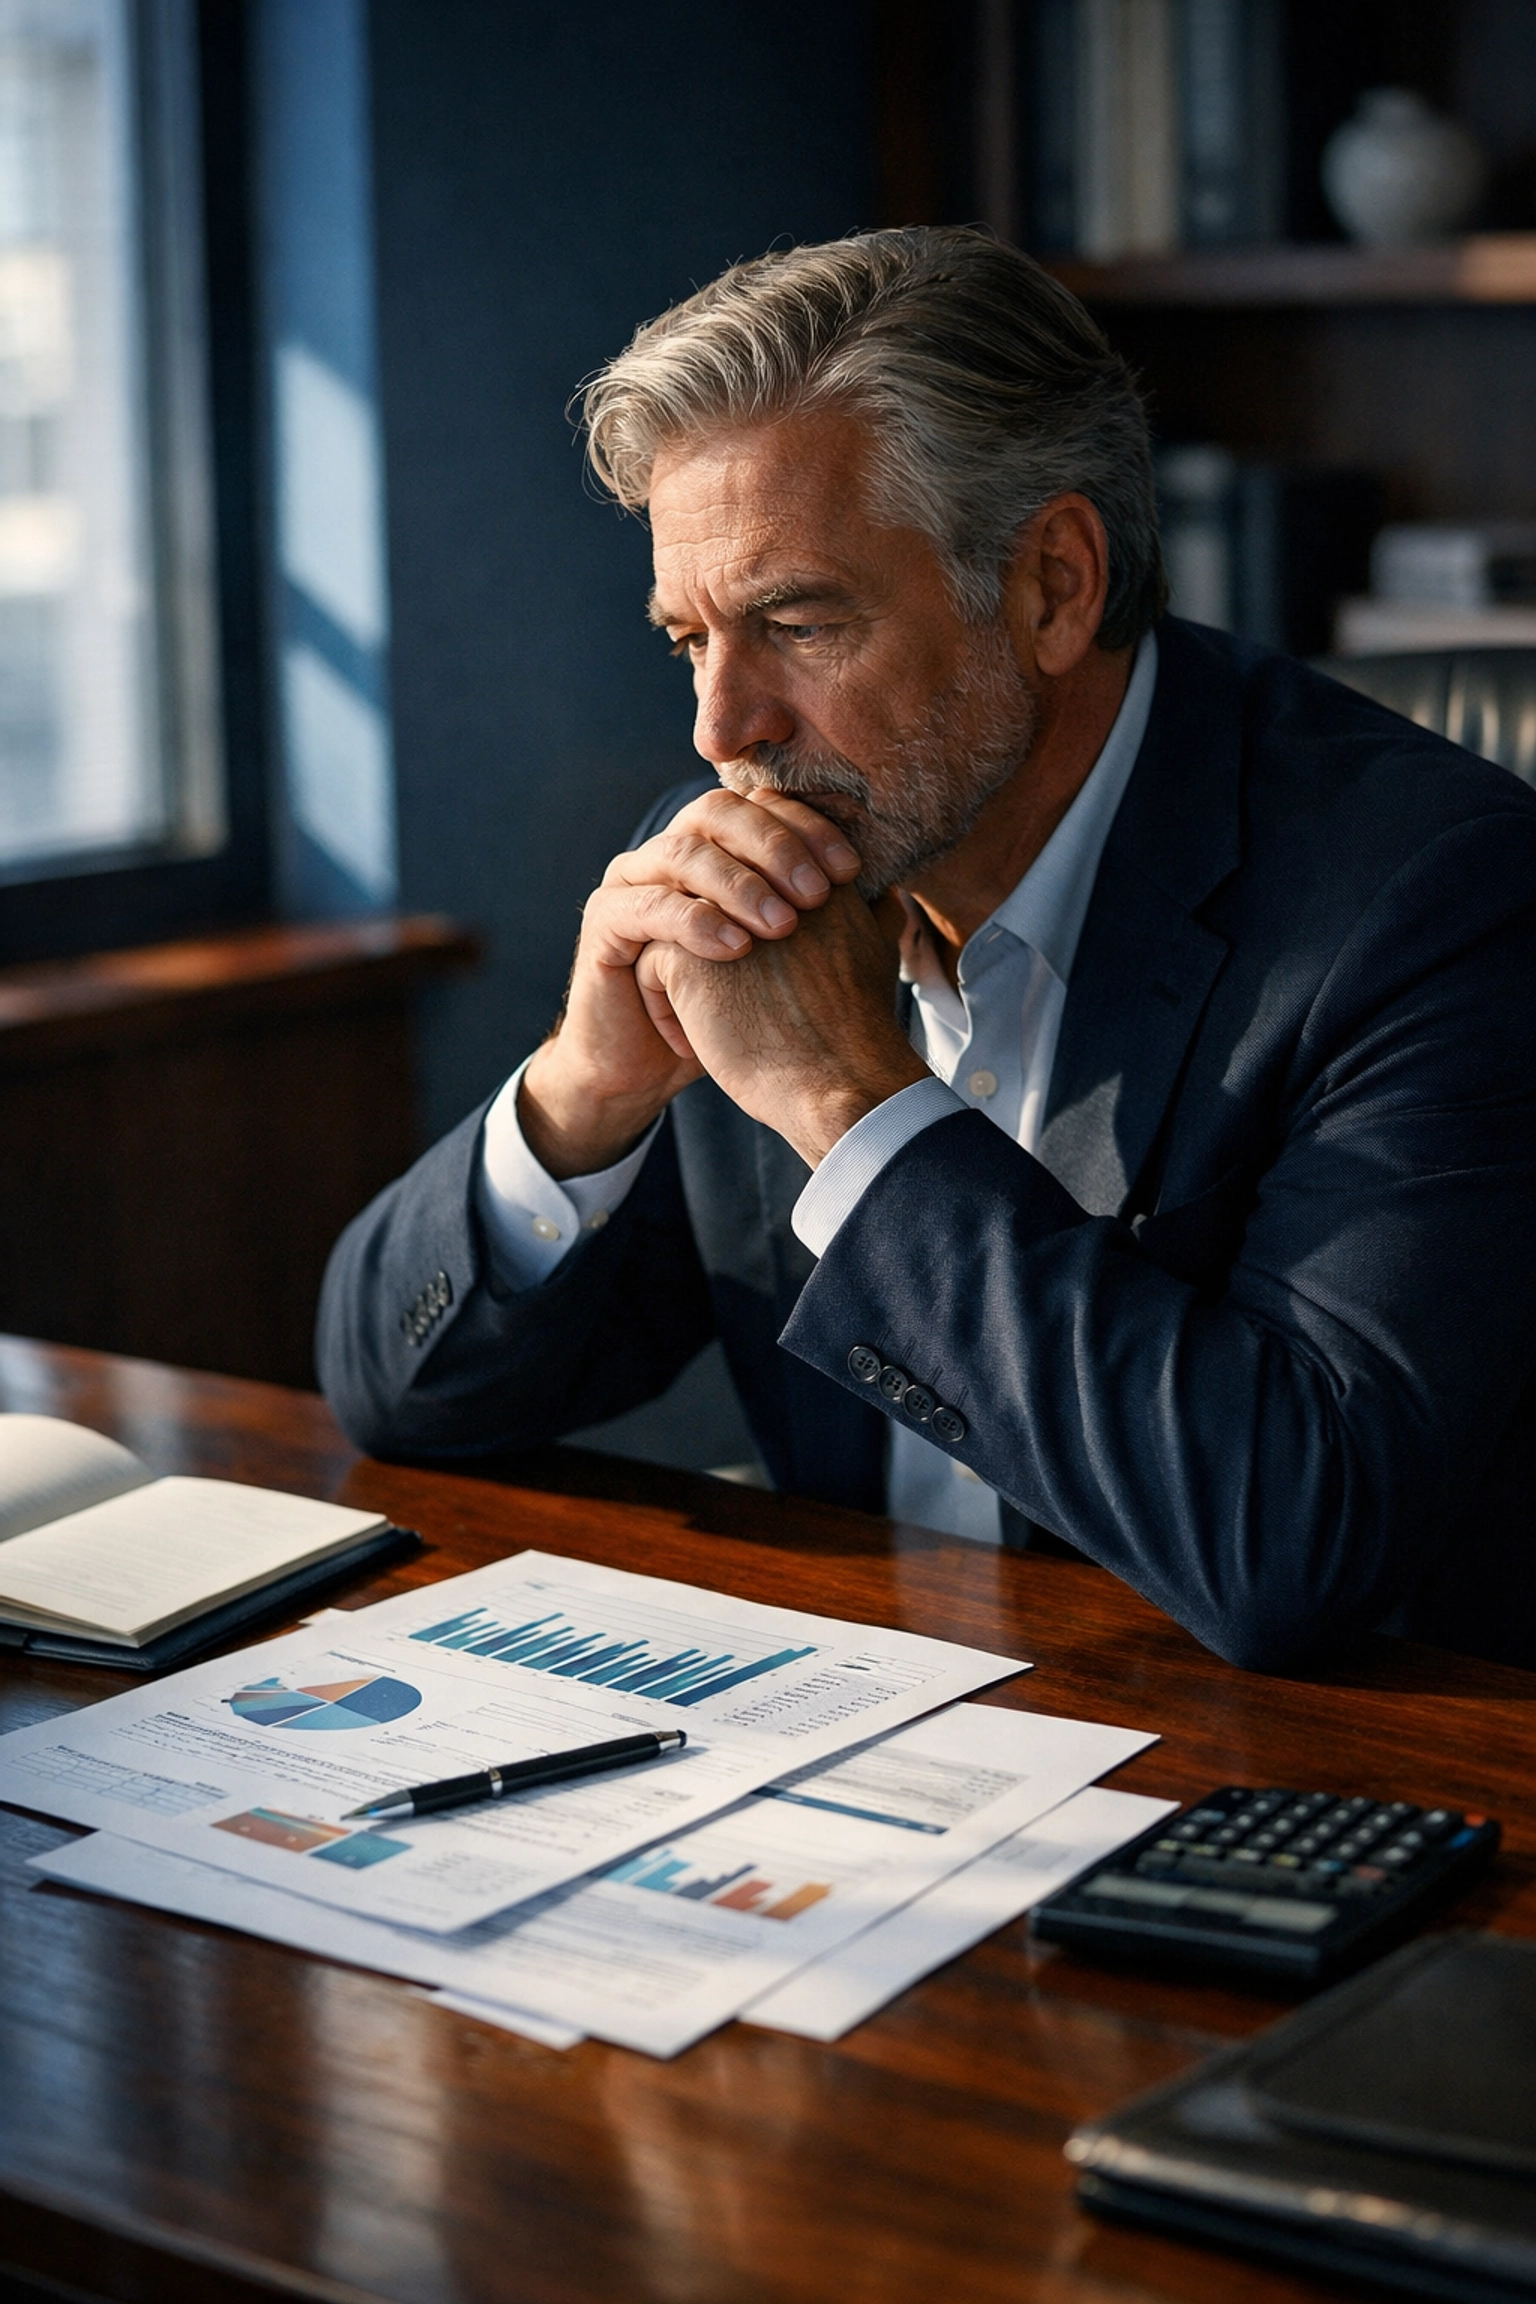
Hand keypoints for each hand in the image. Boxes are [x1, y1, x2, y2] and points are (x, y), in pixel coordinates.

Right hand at [520, 789, 861, 1176]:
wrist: (654, 1066)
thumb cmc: (728, 1012)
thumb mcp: (783, 963)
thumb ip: (827, 922)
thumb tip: (894, 897)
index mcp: (714, 848)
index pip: (763, 808)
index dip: (809, 829)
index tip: (852, 870)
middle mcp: (669, 852)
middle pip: (719, 813)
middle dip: (775, 847)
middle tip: (816, 893)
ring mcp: (632, 882)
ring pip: (683, 852)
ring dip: (738, 884)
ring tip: (781, 927)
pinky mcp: (605, 922)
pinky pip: (649, 906)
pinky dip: (695, 921)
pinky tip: (735, 948)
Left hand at [633, 883, 929, 1168]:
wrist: (838, 1082)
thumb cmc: (857, 1034)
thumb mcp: (879, 953)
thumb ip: (874, 913)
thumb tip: (881, 895)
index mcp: (808, 870)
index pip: (754, 870)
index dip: (750, 919)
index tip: (770, 974)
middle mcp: (760, 880)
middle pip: (709, 894)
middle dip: (711, 941)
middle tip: (734, 1001)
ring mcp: (718, 914)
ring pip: (674, 927)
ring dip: (684, 974)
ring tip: (711, 1022)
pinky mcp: (683, 953)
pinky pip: (651, 964)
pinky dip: (664, 1007)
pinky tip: (693, 1042)